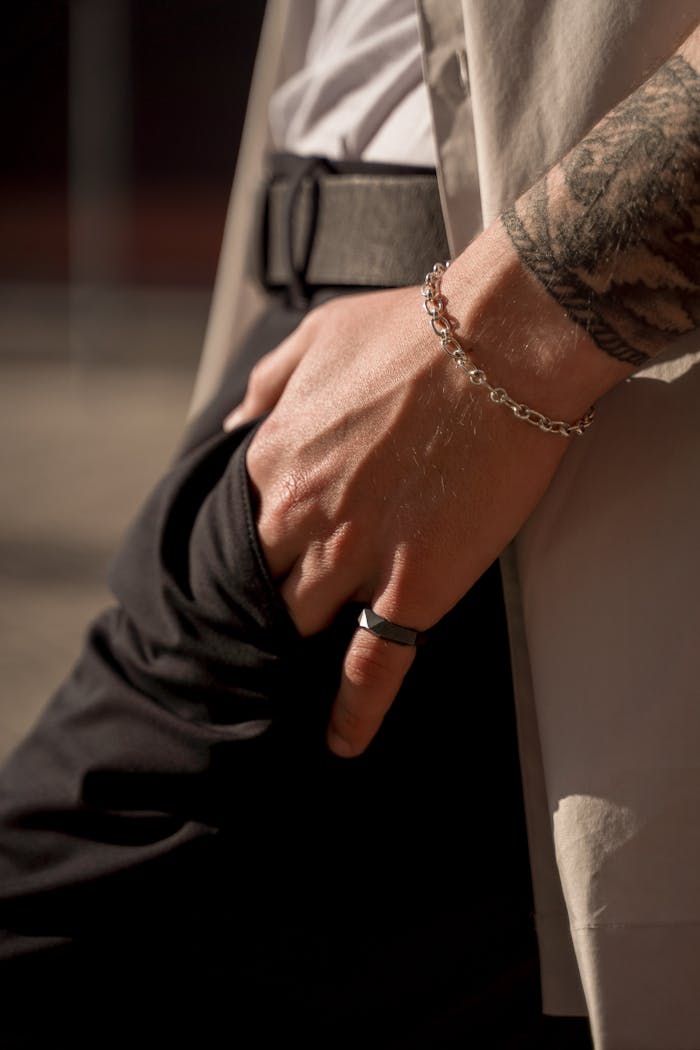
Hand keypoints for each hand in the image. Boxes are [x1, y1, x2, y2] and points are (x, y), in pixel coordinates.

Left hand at [241, 225, 623, 757]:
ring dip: (294, 650)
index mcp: (275, 459)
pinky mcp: (414, 584)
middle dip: (255, 611)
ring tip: (290, 676)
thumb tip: (227, 424)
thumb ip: (264, 385)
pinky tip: (340, 742)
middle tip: (258, 635)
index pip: (231, 532)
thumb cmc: (412, 330)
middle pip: (258, 589)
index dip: (236, 559)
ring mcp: (357, 554)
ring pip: (302, 626)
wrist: (501, 342)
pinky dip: (354, 710)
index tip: (241, 578)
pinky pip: (372, 664)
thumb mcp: (315, 336)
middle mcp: (302, 515)